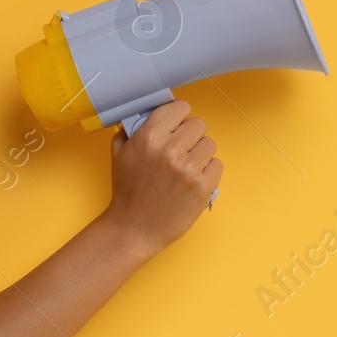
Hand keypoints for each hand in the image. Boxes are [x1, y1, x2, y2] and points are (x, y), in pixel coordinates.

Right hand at [100, 100, 221, 258]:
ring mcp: (188, 168)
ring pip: (210, 144)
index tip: (176, 126)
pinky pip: (217, 164)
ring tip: (185, 168)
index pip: (181, 107)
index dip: (179, 117)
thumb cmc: (127, 192)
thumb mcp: (119, 154)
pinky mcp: (202, 186)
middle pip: (198, 124)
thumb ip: (132, 129)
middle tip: (180, 150)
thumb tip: (147, 113)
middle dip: (190, 136)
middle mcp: (170, 149)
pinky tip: (193, 180)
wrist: (134, 228)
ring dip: (200, 154)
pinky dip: (208, 171)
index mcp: (149, 136)